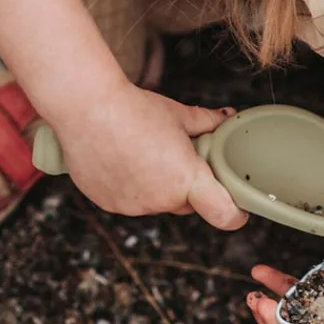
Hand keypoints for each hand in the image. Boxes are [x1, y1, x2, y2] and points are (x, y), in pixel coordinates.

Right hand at [51, 83, 247, 229]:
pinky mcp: (109, 204)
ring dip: (154, 187)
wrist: (86, 108)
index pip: (223, 214)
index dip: (234, 215)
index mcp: (186, 179)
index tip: (238, 211)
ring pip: (154, 203)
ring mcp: (134, 206)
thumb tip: (227, 118)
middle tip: (173, 158)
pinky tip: (118, 160)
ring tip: (139, 153)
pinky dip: (128, 187)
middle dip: (185, 188)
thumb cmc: (133, 108)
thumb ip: (207, 123)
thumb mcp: (178, 114)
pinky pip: (128, 201)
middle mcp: (162, 200)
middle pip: (184, 204)